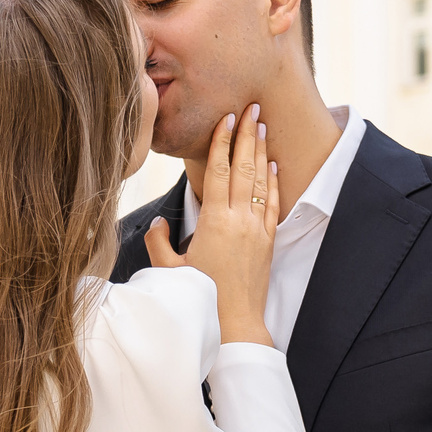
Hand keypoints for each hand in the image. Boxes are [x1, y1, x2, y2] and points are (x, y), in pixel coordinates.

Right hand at [146, 105, 279, 346]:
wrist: (235, 323)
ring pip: (260, 181)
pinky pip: (272, 204)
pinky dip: (273, 182)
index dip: (223, 142)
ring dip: (261, 151)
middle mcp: (238, 220)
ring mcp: (256, 229)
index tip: (227, 118)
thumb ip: (159, 242)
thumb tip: (158, 223)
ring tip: (262, 125)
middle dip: (246, 135)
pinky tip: (273, 164)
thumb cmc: (201, 298)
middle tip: (250, 108)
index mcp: (213, 221)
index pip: (219, 171)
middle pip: (243, 167)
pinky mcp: (268, 241)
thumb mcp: (169, 270)